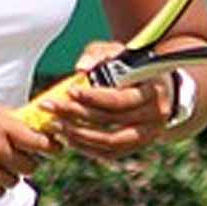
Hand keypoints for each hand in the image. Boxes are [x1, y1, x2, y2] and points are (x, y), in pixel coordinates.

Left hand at [38, 41, 174, 158]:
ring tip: (54, 124)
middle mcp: (155, 115)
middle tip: (50, 107)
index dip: (93, 97)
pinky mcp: (137, 146)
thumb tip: (80, 67)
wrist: (156, 87)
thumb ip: (99, 53)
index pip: (120, 99)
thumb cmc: (131, 66)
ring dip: (79, 135)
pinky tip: (68, 138)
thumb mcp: (118, 52)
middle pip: (112, 120)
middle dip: (76, 114)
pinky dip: (88, 148)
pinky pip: (111, 153)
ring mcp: (148, 134)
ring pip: (111, 142)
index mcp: (153, 89)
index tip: (69, 91)